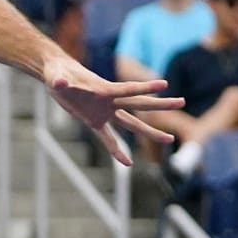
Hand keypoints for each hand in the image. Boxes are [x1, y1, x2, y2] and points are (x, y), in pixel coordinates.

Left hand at [41, 57, 182, 166]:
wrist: (56, 76)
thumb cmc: (57, 73)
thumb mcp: (55, 76)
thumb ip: (59, 80)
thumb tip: (60, 83)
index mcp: (103, 89)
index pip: (128, 89)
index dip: (145, 87)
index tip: (165, 85)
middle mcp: (109, 101)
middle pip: (139, 104)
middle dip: (160, 105)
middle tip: (182, 102)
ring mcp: (104, 112)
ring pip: (131, 123)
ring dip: (149, 131)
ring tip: (170, 139)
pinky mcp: (94, 121)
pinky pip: (108, 138)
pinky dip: (116, 151)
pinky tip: (127, 164)